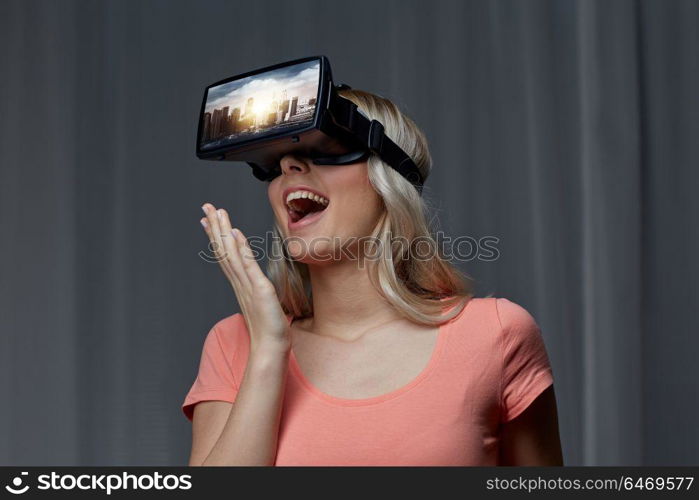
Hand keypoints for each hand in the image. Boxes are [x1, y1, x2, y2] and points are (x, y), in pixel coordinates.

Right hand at [200, 203, 289, 353]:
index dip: (215, 236)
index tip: (207, 220)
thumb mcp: (260, 301)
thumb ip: (254, 288)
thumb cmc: (268, 327)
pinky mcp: (259, 288)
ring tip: (217, 212)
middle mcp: (239, 281)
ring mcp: (247, 284)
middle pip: (223, 249)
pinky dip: (241, 249)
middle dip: (215, 227)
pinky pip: (248, 265)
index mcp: (239, 283)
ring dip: (223, 232)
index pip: (224, 254)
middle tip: (206, 207)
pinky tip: (235, 234)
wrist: (270, 347)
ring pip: (231, 253)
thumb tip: (252, 279)